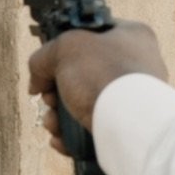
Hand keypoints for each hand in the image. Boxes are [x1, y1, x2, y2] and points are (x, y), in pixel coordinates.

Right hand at [26, 20, 166, 154]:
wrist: (129, 125)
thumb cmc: (105, 76)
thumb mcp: (64, 48)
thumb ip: (43, 57)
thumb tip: (37, 82)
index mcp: (130, 36)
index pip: (90, 35)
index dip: (63, 49)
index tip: (48, 65)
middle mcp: (137, 65)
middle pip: (82, 74)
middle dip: (56, 91)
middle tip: (49, 98)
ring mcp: (134, 98)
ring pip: (85, 104)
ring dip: (59, 116)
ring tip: (53, 123)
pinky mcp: (127, 126)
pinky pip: (93, 127)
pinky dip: (73, 135)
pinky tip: (61, 138)